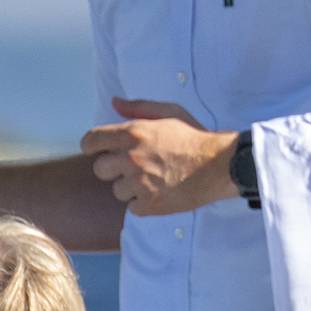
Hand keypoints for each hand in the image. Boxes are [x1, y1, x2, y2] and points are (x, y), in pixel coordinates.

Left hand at [81, 98, 238, 214]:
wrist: (219, 165)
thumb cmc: (194, 137)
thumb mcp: (169, 112)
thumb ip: (138, 107)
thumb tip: (114, 103)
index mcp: (132, 133)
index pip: (91, 141)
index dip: (91, 147)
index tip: (96, 151)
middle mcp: (132, 157)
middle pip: (100, 169)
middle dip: (114, 169)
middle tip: (134, 167)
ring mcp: (140, 182)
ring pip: (117, 190)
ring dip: (131, 188)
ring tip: (153, 180)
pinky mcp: (150, 203)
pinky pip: (132, 208)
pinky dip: (144, 203)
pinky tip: (160, 192)